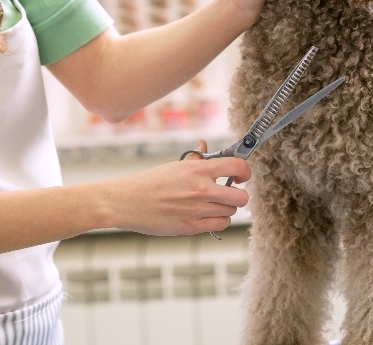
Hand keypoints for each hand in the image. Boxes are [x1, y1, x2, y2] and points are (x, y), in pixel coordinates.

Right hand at [101, 140, 250, 235]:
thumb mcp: (175, 166)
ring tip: (213, 204)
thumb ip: (196, 158)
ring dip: (227, 208)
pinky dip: (219, 220)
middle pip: (241, 196)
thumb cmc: (150, 182)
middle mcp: (201, 189)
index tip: (240, 175)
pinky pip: (221, 224)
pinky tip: (208, 215)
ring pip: (232, 211)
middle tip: (229, 192)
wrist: (127, 202)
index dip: (245, 171)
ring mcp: (198, 209)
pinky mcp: (192, 227)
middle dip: (239, 194)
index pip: (237, 166)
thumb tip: (205, 145)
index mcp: (198, 169)